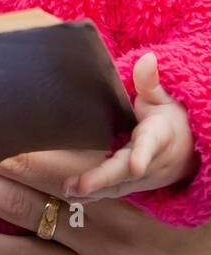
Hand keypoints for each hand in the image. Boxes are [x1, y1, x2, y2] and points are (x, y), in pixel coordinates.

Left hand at [62, 53, 198, 200]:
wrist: (186, 150)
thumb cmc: (167, 118)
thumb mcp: (162, 98)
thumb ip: (149, 82)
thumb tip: (148, 57)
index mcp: (158, 136)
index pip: (150, 145)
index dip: (142, 155)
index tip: (135, 164)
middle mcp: (150, 161)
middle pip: (127, 171)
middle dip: (105, 178)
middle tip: (82, 184)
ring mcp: (141, 177)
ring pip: (118, 186)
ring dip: (94, 190)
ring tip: (69, 190)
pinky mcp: (131, 184)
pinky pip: (113, 191)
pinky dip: (94, 196)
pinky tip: (72, 197)